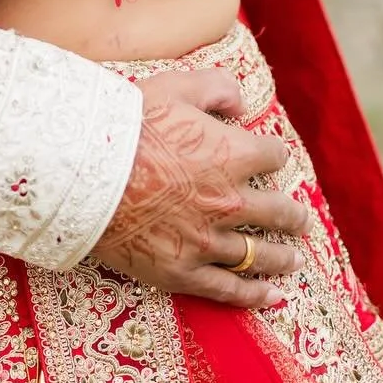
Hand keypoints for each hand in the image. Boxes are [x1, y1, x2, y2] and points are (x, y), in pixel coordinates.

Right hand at [89, 68, 308, 307]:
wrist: (84, 171)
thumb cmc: (126, 124)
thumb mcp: (174, 86)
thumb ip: (215, 87)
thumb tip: (241, 103)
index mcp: (232, 155)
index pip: (273, 156)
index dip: (273, 153)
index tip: (271, 157)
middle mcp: (230, 202)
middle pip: (278, 212)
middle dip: (293, 215)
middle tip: (299, 219)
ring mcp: (208, 241)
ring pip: (259, 254)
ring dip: (282, 256)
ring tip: (293, 258)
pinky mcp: (183, 271)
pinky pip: (230, 289)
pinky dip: (255, 295)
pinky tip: (273, 296)